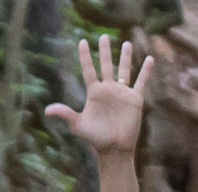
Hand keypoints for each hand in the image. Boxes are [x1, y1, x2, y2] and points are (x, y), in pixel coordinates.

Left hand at [43, 35, 150, 156]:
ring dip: (125, 57)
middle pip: (106, 65)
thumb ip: (65, 114)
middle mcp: (108, 89)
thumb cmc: (95, 138)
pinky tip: (150, 59)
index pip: (88, 70)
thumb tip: (47, 111)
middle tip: (103, 36)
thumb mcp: (78, 125)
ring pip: (124, 70)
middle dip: (104, 51)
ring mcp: (122, 93)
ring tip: (126, 43)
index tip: (82, 41)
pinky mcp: (135, 99)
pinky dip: (146, 71)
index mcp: (94, 92)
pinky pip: (141, 81)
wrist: (114, 149)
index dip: (85, 56)